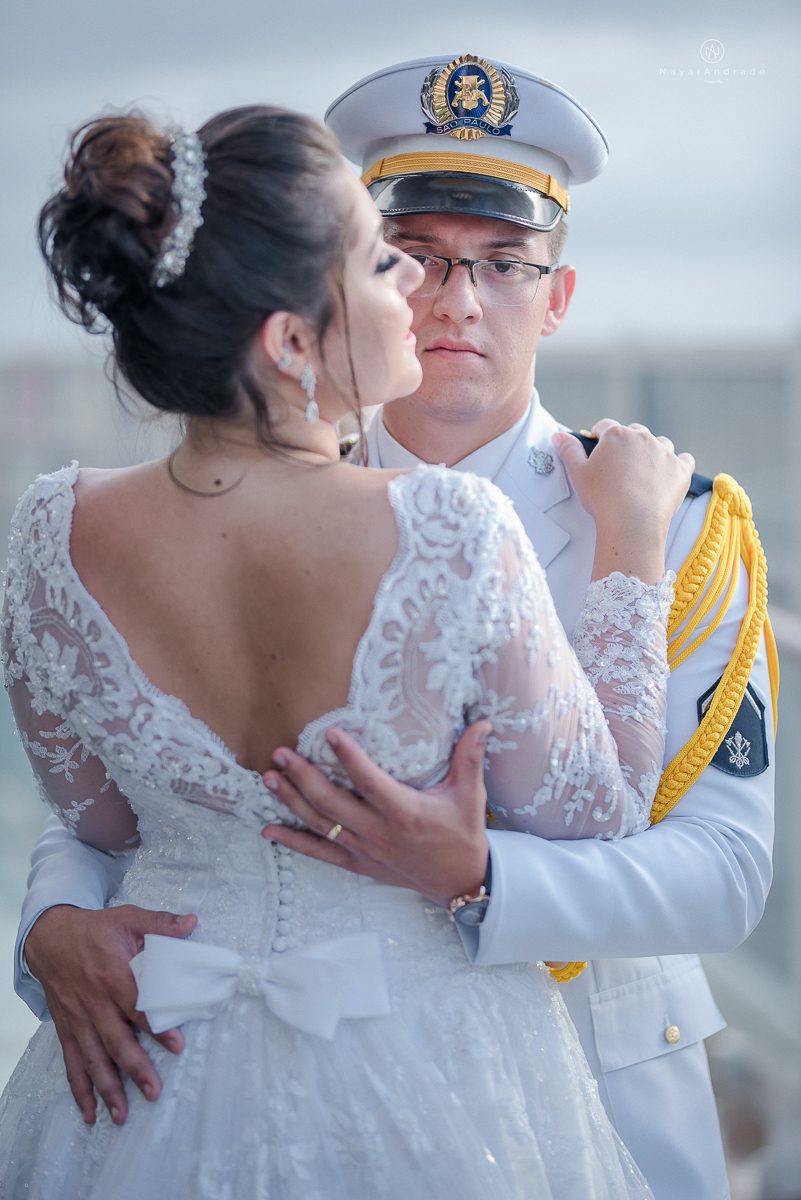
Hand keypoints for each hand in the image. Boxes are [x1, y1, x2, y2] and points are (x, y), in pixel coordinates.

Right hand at [24, 904, 196, 1124]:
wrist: (50, 936)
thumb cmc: (94, 929)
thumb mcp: (128, 917)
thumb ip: (160, 923)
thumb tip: (192, 922)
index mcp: (113, 974)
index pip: (138, 1005)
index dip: (157, 1027)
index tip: (177, 1045)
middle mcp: (94, 1001)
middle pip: (116, 1040)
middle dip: (135, 1068)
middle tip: (154, 1091)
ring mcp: (78, 1018)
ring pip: (93, 1058)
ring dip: (107, 1088)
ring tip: (122, 1114)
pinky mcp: (67, 1028)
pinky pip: (72, 1062)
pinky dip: (79, 1089)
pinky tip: (89, 1111)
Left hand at [262, 721, 491, 906]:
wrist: (460, 882)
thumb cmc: (463, 834)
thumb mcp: (470, 795)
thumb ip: (471, 756)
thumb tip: (483, 722)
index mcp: (404, 812)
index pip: (369, 780)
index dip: (348, 757)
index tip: (329, 734)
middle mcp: (379, 832)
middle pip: (332, 802)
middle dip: (302, 777)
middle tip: (280, 753)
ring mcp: (364, 850)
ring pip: (319, 824)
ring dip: (291, 801)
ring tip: (269, 778)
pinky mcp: (357, 864)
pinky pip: (319, 853)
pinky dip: (293, 841)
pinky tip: (269, 829)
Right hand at [553, 419, 694, 583]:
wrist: (632, 520)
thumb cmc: (602, 497)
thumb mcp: (577, 473)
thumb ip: (568, 451)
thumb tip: (558, 435)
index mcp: (616, 435)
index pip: (605, 426)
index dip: (599, 436)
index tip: (598, 446)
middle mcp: (642, 437)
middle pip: (634, 432)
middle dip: (627, 443)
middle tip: (620, 465)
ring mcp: (664, 452)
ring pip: (660, 443)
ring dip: (653, 452)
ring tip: (644, 471)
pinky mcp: (680, 470)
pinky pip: (685, 460)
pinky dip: (678, 464)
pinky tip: (670, 472)